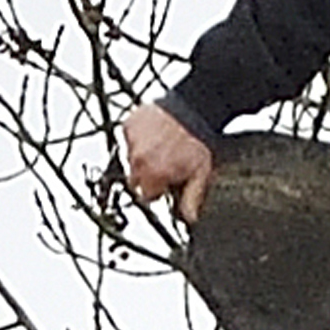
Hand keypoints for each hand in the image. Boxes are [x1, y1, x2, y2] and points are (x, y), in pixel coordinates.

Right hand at [118, 102, 216, 218]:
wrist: (193, 109)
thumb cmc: (197, 140)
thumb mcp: (200, 174)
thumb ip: (192, 199)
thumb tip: (189, 219)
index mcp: (153, 177)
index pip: (147, 196)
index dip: (158, 191)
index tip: (165, 185)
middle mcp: (139, 161)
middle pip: (136, 180)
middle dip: (148, 176)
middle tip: (164, 166)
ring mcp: (131, 143)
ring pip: (132, 159)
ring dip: (144, 157)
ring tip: (162, 147)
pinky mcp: (129, 126)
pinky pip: (130, 139)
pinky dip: (139, 139)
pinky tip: (155, 135)